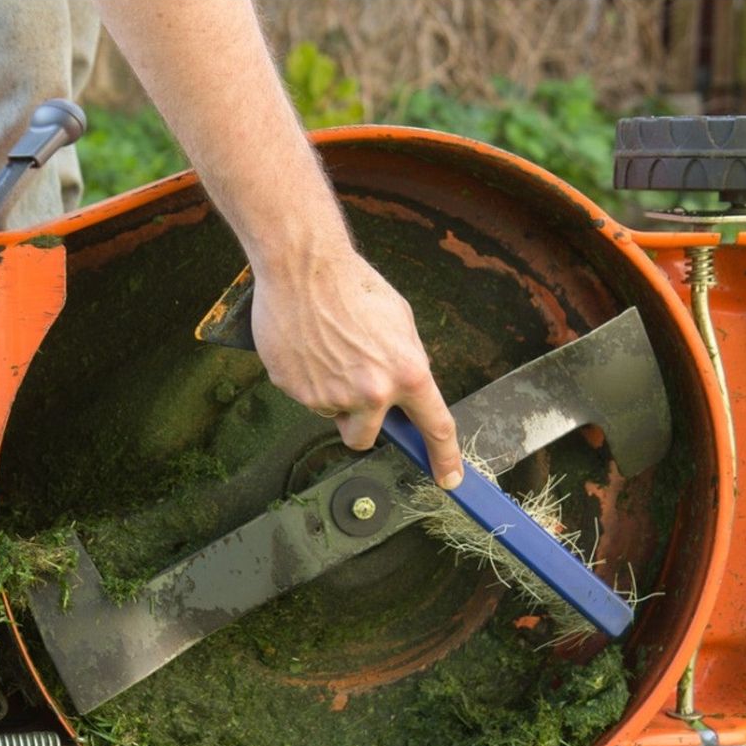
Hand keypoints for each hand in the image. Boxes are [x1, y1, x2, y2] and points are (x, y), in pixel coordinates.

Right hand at [250, 249, 464, 489]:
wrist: (303, 266)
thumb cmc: (352, 286)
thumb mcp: (399, 321)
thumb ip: (406, 362)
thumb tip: (405, 389)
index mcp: (406, 372)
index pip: (434, 427)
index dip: (445, 458)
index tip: (449, 479)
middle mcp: (370, 392)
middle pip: (364, 439)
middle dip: (359, 424)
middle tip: (352, 393)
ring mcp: (330, 395)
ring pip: (331, 413)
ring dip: (331, 393)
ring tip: (326, 349)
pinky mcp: (295, 389)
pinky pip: (304, 396)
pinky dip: (306, 378)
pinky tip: (306, 346)